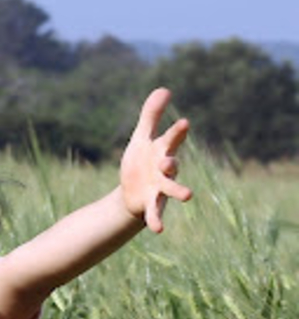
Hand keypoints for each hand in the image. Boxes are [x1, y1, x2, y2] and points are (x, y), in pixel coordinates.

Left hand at [120, 88, 192, 232]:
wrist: (131, 192)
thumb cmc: (140, 162)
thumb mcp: (141, 138)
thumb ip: (152, 115)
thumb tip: (164, 88)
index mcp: (161, 151)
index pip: (170, 139)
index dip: (177, 132)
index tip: (184, 123)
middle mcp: (164, 170)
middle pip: (171, 165)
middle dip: (172, 162)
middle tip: (169, 161)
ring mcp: (159, 188)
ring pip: (171, 189)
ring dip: (178, 191)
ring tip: (188, 195)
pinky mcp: (151, 204)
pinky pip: (156, 213)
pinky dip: (157, 220)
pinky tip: (158, 230)